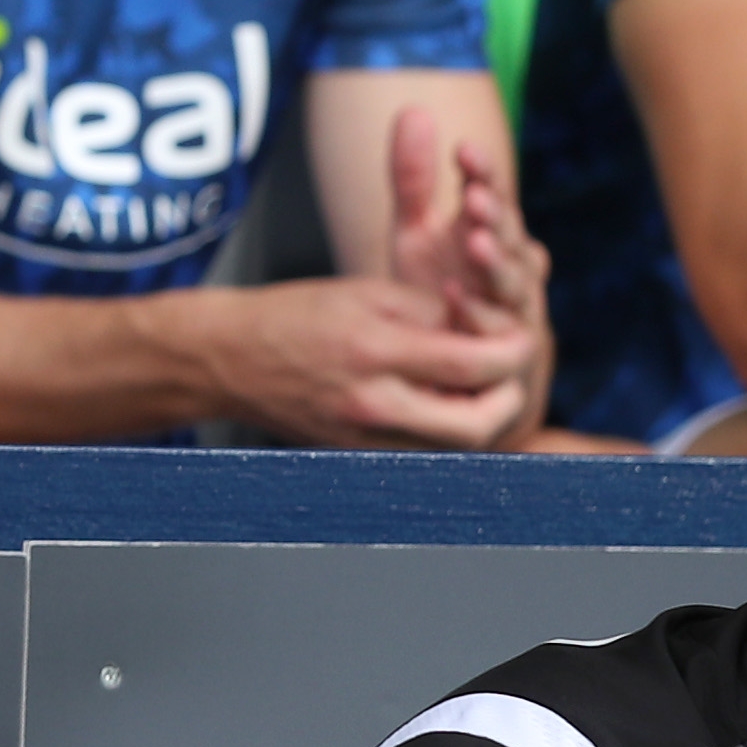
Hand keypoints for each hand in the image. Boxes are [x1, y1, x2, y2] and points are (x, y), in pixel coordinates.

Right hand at [190, 267, 542, 451]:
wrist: (227, 360)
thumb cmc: (293, 316)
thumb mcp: (366, 292)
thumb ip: (432, 311)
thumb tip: (485, 329)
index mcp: (375, 352)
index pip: (473, 363)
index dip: (512, 349)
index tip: (519, 336)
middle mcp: (371, 405)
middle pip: (475, 427)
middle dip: (507, 401)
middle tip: (508, 375)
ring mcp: (362, 437)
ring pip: (453, 448)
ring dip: (479, 419)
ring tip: (478, 386)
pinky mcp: (356, 454)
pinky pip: (422, 453)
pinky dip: (443, 430)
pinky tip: (441, 403)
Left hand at [378, 101, 552, 367]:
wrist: (456, 369)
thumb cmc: (438, 292)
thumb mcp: (415, 233)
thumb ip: (413, 181)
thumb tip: (413, 109)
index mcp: (492, 231)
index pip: (493, 193)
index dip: (483, 172)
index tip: (463, 149)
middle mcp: (513, 264)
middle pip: (511, 232)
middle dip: (496, 213)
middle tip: (475, 195)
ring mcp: (515, 307)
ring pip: (514, 279)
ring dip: (496, 260)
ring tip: (475, 241)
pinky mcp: (508, 348)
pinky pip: (499, 330)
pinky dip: (478, 315)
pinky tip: (456, 299)